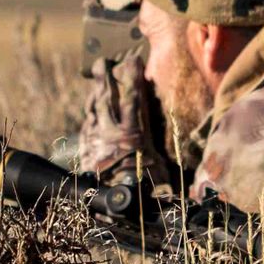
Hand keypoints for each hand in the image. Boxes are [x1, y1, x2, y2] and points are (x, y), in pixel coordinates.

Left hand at [75, 53, 175, 184]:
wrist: (111, 203)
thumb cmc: (142, 188)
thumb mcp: (159, 168)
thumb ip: (163, 151)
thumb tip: (178, 136)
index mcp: (132, 134)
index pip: (133, 98)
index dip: (132, 77)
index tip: (133, 60)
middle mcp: (111, 132)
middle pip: (105, 98)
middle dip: (104, 78)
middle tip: (102, 62)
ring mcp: (95, 139)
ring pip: (93, 108)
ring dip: (94, 91)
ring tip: (96, 77)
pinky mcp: (85, 148)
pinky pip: (86, 123)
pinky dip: (89, 112)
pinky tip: (91, 107)